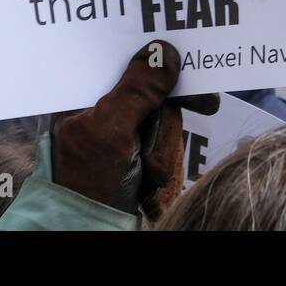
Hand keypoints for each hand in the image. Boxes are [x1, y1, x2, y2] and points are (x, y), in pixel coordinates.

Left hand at [50, 42, 220, 219]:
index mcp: (80, 96)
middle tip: (205, 108)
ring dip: (164, 146)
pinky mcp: (133, 152)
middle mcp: (97, 108)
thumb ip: (137, 90)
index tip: (188, 61)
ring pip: (163, 117)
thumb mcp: (111, 131)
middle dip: (165, 118)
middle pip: (151, 90)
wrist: (92, 233)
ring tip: (148, 172)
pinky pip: (163, 141)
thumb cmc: (87, 183)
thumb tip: (164, 52)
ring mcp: (117, 132)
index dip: (156, 60)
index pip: (122, 60)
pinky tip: (151, 176)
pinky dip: (163, 159)